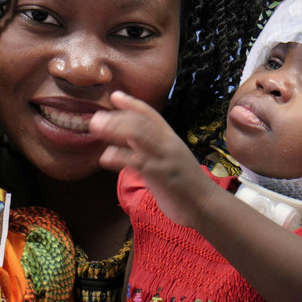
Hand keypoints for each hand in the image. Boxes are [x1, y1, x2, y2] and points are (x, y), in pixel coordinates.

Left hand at [89, 91, 216, 226]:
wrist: (205, 205)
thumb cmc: (184, 186)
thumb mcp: (168, 161)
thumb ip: (151, 149)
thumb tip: (128, 139)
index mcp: (170, 139)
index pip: (151, 115)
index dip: (132, 104)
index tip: (115, 96)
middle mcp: (169, 144)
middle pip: (141, 122)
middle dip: (118, 117)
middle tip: (96, 117)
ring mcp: (166, 158)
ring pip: (140, 135)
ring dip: (115, 129)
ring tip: (96, 128)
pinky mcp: (162, 175)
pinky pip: (139, 162)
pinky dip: (120, 157)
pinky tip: (105, 157)